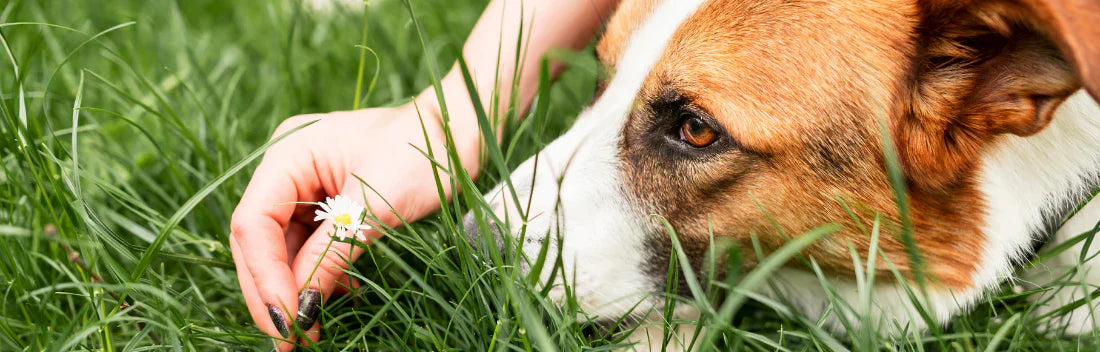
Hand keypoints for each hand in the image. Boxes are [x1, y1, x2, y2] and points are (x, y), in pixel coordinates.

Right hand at [229, 104, 455, 349]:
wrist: (459, 133)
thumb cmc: (421, 153)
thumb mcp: (374, 208)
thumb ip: (331, 255)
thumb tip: (301, 310)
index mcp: (288, 154)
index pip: (253, 223)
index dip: (263, 276)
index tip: (286, 318)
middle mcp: (288, 170)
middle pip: (259, 241)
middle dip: (273, 292)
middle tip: (289, 342)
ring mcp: (307, 188)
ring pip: (284, 251)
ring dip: (297, 290)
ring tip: (312, 330)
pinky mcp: (329, 207)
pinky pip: (311, 249)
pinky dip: (320, 277)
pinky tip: (337, 300)